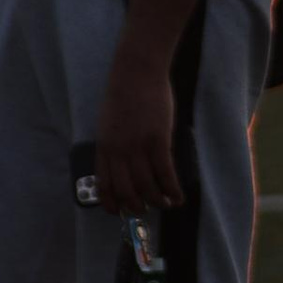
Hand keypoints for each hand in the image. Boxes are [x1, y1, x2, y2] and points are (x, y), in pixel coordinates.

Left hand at [96, 38, 182, 215]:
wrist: (136, 71)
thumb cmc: (124, 94)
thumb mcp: (108, 123)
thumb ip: (113, 145)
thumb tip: (123, 166)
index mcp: (103, 147)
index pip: (104, 185)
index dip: (112, 204)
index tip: (119, 211)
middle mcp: (118, 151)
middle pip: (126, 191)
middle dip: (137, 207)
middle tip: (146, 209)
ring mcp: (138, 147)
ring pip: (147, 187)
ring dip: (158, 201)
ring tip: (166, 204)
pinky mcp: (158, 140)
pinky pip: (165, 173)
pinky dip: (172, 189)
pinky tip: (178, 196)